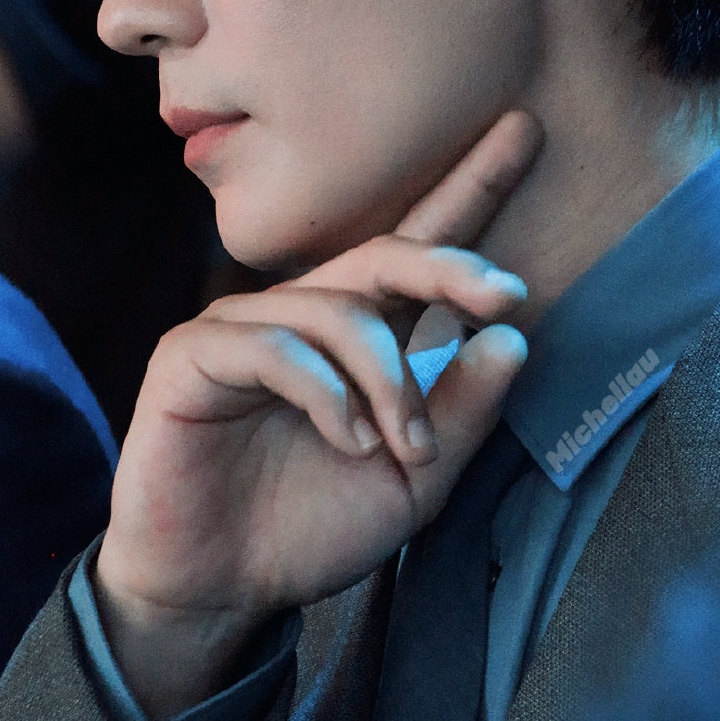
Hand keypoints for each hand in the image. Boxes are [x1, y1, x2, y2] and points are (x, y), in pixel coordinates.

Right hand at [96, 111, 540, 717]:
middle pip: (384, 254)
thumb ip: (461, 414)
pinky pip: (270, 345)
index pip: (420, 246)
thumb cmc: (310, 526)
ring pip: (337, 310)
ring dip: (389, 379)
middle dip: (449, 265)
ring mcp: (246, 326)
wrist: (217, 591)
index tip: (527, 129)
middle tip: (505, 292)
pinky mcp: (192, 355)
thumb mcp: (413, 480)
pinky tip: (346, 438)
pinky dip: (322, 391)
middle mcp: (306, 312)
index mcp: (362, 333)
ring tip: (407, 445)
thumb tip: (514, 336)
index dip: (471, 188)